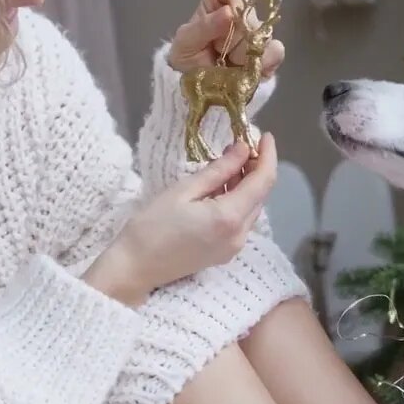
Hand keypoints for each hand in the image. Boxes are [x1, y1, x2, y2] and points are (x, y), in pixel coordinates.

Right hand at [84, 134, 278, 305]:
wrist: (135, 268)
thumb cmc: (152, 226)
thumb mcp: (183, 191)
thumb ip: (218, 171)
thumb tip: (243, 150)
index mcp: (230, 217)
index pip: (263, 181)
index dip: (268, 155)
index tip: (265, 135)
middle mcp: (240, 234)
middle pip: (261, 195)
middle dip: (257, 168)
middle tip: (242, 145)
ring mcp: (234, 247)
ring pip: (252, 208)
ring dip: (248, 184)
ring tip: (230, 163)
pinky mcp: (226, 253)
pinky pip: (242, 221)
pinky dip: (238, 201)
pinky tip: (223, 187)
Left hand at [168, 0, 284, 78]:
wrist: (194, 88)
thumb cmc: (187, 56)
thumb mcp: (186, 40)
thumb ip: (204, 26)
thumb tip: (229, 12)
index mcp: (223, 1)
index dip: (238, 2)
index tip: (229, 20)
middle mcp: (244, 15)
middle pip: (255, 14)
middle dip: (240, 38)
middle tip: (223, 54)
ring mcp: (258, 35)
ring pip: (267, 36)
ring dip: (249, 55)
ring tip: (231, 67)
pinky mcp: (268, 56)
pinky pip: (275, 56)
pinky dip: (261, 66)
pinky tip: (245, 74)